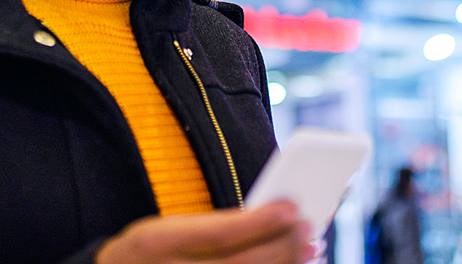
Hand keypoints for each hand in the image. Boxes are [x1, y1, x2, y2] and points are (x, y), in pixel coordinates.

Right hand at [95, 200, 314, 263]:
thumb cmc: (150, 254)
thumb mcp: (166, 230)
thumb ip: (210, 226)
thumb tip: (270, 217)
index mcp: (156, 242)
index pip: (217, 233)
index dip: (259, 221)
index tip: (291, 206)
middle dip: (281, 247)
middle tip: (310, 229)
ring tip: (310, 251)